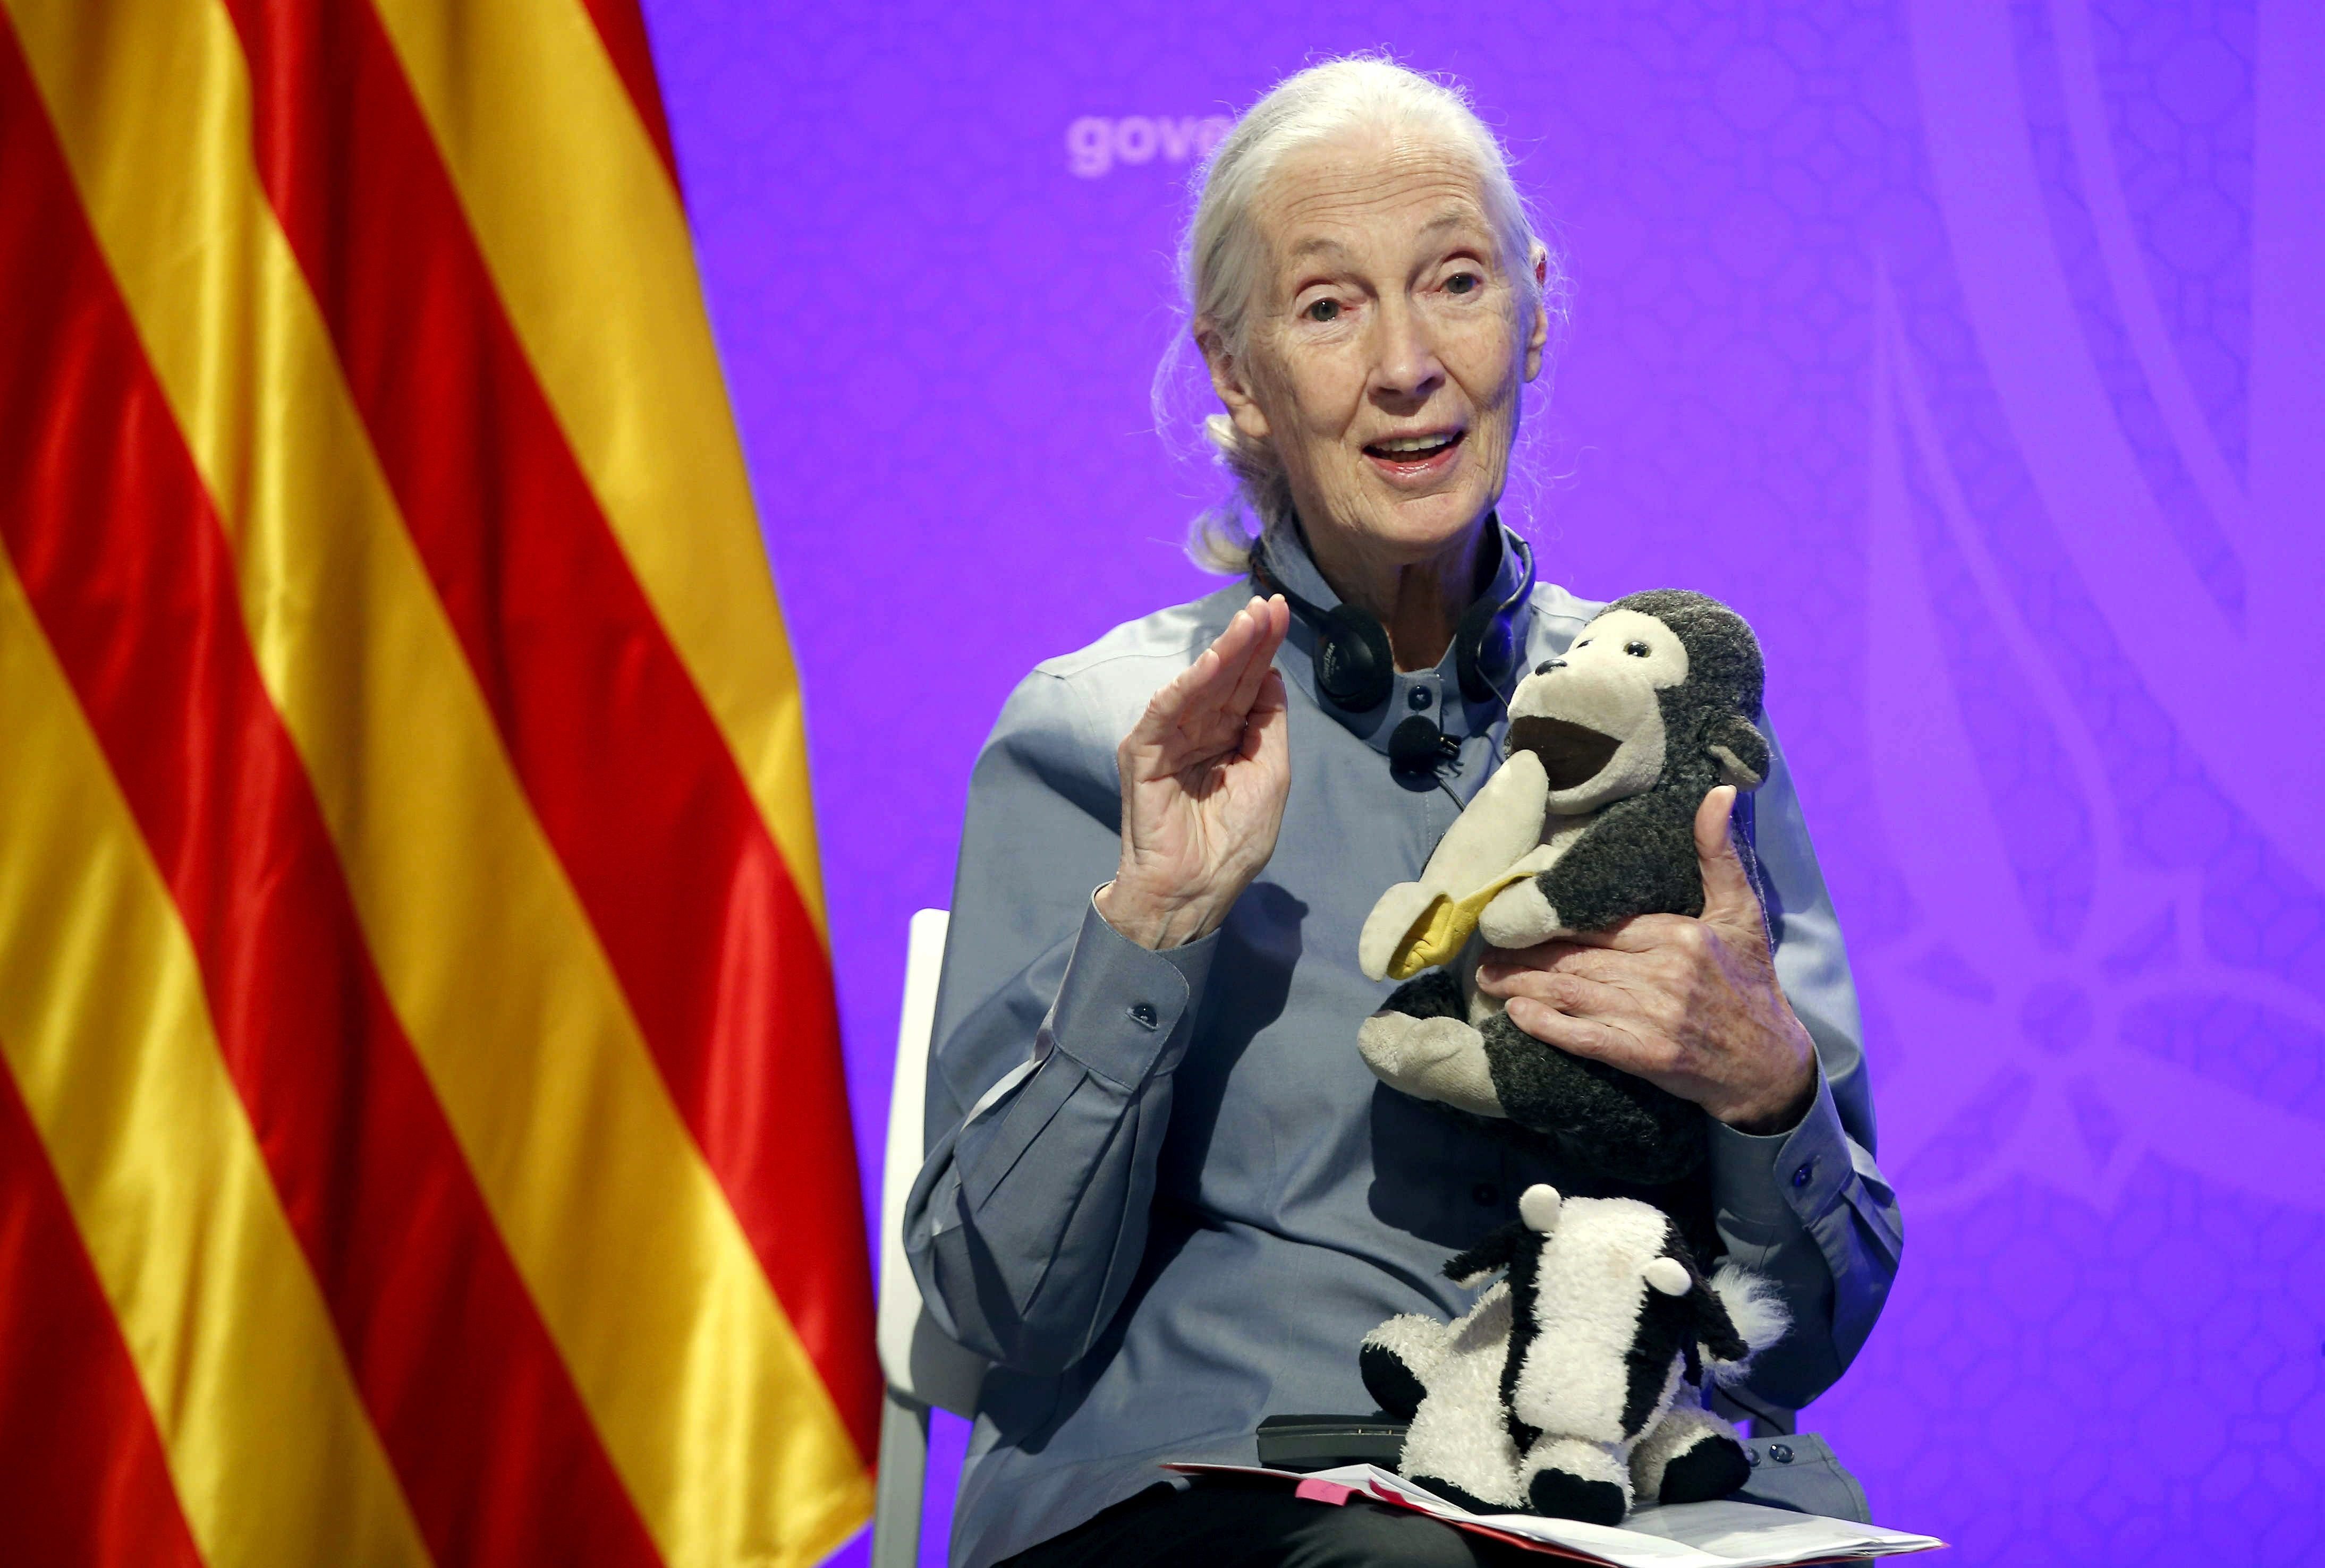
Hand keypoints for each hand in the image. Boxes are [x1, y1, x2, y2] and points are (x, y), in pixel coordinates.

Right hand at [1095, 596, 1292, 948]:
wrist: (1194, 890)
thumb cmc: (1233, 844)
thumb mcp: (1270, 776)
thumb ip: (1267, 725)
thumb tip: (1270, 676)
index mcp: (1228, 738)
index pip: (1248, 684)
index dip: (1263, 650)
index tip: (1279, 612)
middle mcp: (1199, 731)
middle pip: (1227, 677)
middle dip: (1248, 640)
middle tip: (1267, 604)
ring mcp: (1169, 739)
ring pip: (1199, 686)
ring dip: (1224, 652)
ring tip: (1249, 620)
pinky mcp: (1143, 752)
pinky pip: (1168, 711)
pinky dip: (1189, 684)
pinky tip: (1213, 660)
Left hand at [1473, 786, 1816, 1132]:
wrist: (1769, 1064)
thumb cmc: (1750, 983)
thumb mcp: (1741, 912)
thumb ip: (1718, 853)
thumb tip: (1717, 793)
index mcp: (1678, 934)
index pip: (1599, 923)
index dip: (1553, 921)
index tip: (1514, 916)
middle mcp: (1661, 972)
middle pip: (1577, 957)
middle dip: (1526, 954)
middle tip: (1483, 950)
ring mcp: (1651, 1016)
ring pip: (1572, 993)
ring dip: (1523, 985)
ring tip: (1486, 978)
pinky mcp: (1646, 1055)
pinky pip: (1586, 1037)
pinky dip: (1548, 1026)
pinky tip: (1517, 1015)